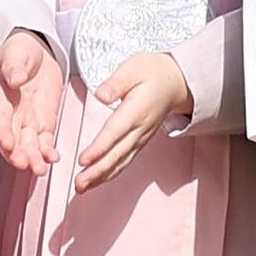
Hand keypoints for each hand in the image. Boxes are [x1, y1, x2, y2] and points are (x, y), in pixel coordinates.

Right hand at [0, 32, 66, 174]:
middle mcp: (13, 113)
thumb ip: (15, 66)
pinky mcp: (44, 123)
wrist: (36, 50)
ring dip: (33, 159)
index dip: (3, 133)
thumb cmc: (20, 50)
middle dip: (18, 154)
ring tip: (41, 170)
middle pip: (13, 138)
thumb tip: (16, 79)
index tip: (9, 145)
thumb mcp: (16, 52)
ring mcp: (28, 120)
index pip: (0, 118)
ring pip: (28, 145)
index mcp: (1, 96)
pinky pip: (45, 142)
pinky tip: (53, 159)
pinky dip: (48, 152)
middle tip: (26, 165)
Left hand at [75, 48, 192, 191]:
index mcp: (136, 109)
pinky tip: (97, 181)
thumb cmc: (153, 72)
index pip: (115, 131)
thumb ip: (117, 82)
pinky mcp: (139, 142)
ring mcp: (141, 138)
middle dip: (97, 171)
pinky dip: (111, 173)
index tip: (84, 160)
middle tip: (79, 183)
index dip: (100, 147)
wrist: (176, 83)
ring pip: (121, 161)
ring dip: (102, 177)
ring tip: (82, 188)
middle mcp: (140, 128)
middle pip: (117, 153)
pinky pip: (125, 161)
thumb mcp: (134, 67)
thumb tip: (101, 95)